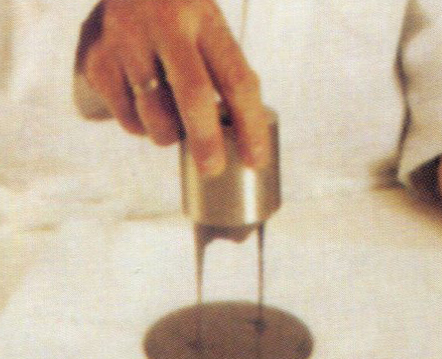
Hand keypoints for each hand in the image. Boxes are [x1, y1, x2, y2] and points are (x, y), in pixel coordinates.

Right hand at [80, 0, 270, 176]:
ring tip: (172, 124)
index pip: (236, 80)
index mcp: (204, 18)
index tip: (256, 159)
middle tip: (212, 169)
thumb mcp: (206, 30)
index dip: (250, 125)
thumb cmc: (176, 19)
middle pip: (194, 96)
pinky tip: (143, 106)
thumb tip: (244, 137)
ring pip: (155, 117)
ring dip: (168, 135)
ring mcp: (127, 42)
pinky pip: (127, 118)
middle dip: (206, 142)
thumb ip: (224, 75)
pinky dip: (141, 126)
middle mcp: (165, 25)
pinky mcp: (97, 62)